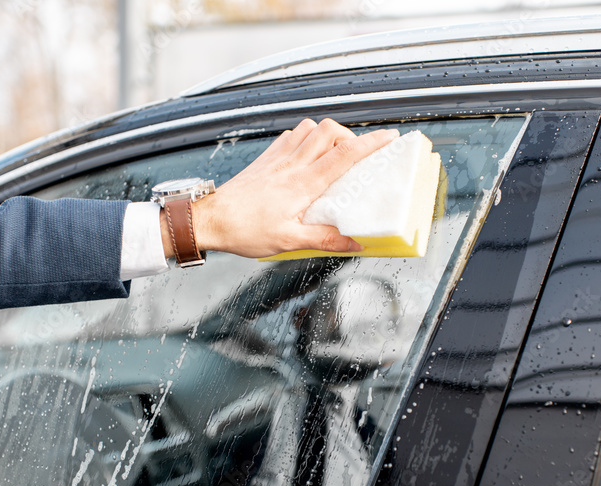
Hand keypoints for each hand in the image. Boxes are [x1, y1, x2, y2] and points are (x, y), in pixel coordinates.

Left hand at [160, 118, 398, 259]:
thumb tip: (355, 242)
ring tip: (335, 153)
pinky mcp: (266, 159)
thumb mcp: (289, 241)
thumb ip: (325, 239)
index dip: (371, 143)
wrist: (211, 219)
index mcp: (304, 184)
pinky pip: (291, 136)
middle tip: (359, 153)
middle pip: (330, 131)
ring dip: (328, 134)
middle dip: (351, 135)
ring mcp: (278, 158)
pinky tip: (307, 153)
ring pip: (310, 128)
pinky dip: (306, 137)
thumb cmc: (245, 230)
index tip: (389, 138)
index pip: (345, 155)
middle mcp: (293, 164)